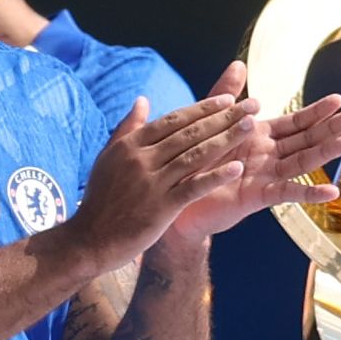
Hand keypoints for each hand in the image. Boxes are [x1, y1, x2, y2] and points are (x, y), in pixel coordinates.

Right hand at [66, 81, 269, 264]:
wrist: (89, 240)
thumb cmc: (101, 199)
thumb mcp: (108, 158)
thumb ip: (128, 128)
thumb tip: (142, 100)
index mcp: (130, 145)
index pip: (173, 120)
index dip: (203, 108)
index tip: (229, 99)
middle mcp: (141, 159)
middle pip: (189, 133)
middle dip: (223, 117)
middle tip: (251, 106)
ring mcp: (151, 183)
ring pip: (195, 155)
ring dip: (226, 139)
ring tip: (250, 127)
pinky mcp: (160, 207)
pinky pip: (193, 187)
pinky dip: (215, 177)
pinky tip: (238, 168)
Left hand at [175, 59, 340, 239]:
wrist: (176, 197)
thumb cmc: (194, 161)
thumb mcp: (210, 123)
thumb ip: (225, 95)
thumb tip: (238, 63)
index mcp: (259, 136)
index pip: (295, 121)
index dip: (316, 111)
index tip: (338, 99)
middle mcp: (269, 155)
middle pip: (306, 139)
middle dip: (331, 127)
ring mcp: (266, 176)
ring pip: (301, 162)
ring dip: (326, 153)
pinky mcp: (258, 196)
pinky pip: (286, 193)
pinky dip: (309, 193)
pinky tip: (331, 191)